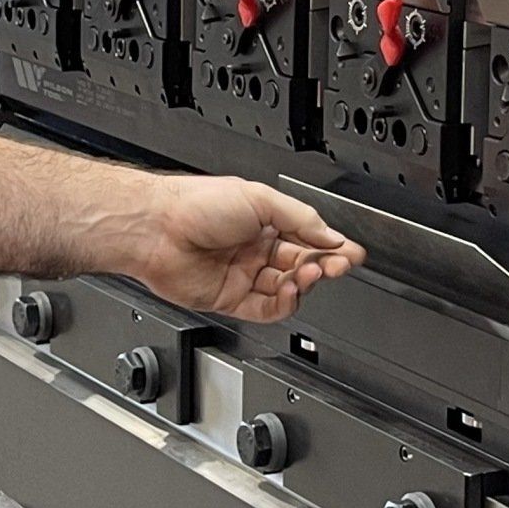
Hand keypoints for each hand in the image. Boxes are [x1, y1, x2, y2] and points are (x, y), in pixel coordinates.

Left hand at [124, 176, 365, 319]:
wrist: (157, 229)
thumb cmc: (195, 204)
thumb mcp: (260, 198)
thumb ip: (300, 218)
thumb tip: (330, 235)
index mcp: (263, 220)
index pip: (308, 237)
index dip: (331, 246)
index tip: (351, 252)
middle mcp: (254, 248)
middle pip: (302, 264)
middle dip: (324, 265)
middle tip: (338, 265)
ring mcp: (243, 274)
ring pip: (288, 288)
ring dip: (305, 283)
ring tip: (311, 273)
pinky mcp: (231, 299)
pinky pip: (267, 309)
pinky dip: (285, 303)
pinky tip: (293, 292)